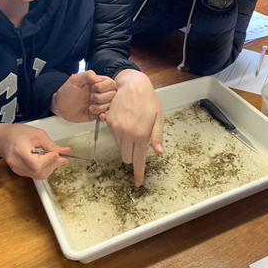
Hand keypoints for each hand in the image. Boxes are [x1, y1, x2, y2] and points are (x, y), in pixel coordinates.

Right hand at [0, 123, 71, 178]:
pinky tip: (46, 161)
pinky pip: (35, 175)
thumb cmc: (18, 133)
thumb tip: (66, 151)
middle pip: (39, 172)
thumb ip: (52, 144)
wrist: (3, 138)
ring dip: (50, 168)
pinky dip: (43, 169)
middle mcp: (17, 162)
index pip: (37, 163)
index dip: (49, 160)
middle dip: (53, 165)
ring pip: (38, 175)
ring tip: (54, 158)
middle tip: (60, 157)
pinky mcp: (19, 172)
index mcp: (20, 150)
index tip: (56, 153)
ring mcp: (17, 169)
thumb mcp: (38, 134)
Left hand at [50, 70, 115, 122]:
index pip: (110, 83)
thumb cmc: (66, 92)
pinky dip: (103, 115)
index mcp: (96, 83)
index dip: (104, 86)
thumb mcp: (74, 80)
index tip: (94, 87)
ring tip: (90, 107)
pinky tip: (96, 114)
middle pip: (113, 94)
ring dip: (101, 106)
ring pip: (110, 104)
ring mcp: (99, 103)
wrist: (59, 107)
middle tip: (91, 98)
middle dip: (102, 97)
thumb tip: (99, 79)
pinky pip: (106, 115)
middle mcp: (99, 93)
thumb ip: (87, 75)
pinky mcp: (96, 113)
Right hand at [104, 69, 163, 186]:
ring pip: (121, 147)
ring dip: (127, 144)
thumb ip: (157, 137)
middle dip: (133, 155)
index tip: (138, 183)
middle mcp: (126, 133)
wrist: (132, 85)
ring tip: (134, 127)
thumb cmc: (148, 100)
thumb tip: (158, 152)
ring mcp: (116, 128)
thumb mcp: (158, 118)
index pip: (139, 160)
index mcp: (141, 134)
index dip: (138, 173)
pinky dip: (121, 133)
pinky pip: (115, 136)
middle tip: (140, 143)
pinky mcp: (109, 122)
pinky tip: (127, 121)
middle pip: (127, 157)